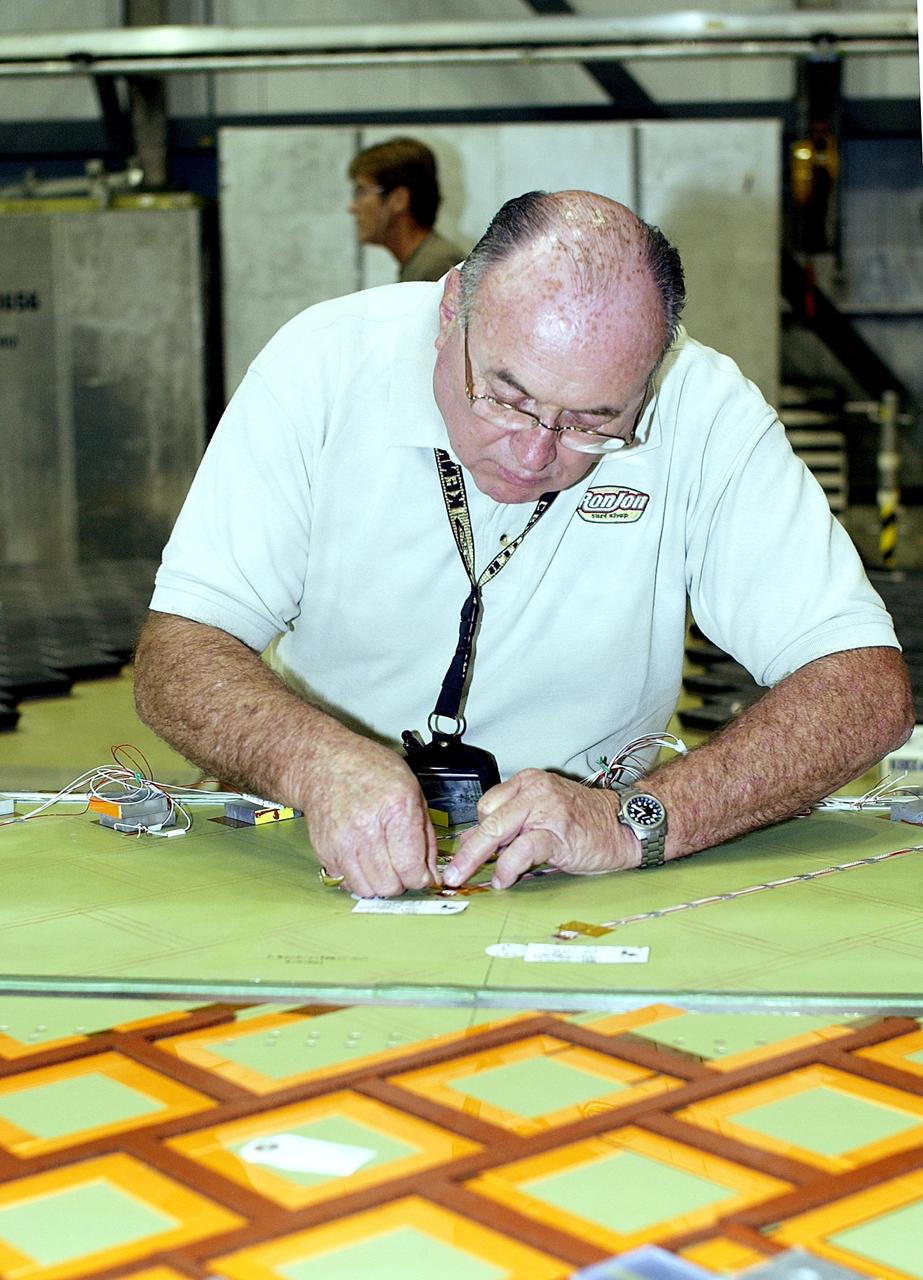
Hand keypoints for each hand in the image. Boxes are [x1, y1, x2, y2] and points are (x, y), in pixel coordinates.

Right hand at [301, 736, 438, 897]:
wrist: (324, 763)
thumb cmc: (369, 769)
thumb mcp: (412, 790)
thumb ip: (426, 835)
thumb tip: (431, 871)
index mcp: (396, 809)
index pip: (411, 868)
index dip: (422, 878)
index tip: (422, 874)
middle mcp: (366, 828)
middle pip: (390, 885)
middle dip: (401, 882)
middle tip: (401, 866)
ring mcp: (342, 842)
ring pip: (368, 890)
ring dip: (379, 883)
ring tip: (382, 863)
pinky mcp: (325, 851)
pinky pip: (346, 882)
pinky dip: (358, 877)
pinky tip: (363, 858)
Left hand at [442, 769, 637, 888]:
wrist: (625, 824)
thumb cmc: (585, 821)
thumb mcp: (542, 813)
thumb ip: (511, 825)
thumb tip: (473, 842)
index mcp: (528, 782)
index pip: (487, 804)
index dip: (474, 831)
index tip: (463, 852)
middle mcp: (535, 791)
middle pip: (487, 818)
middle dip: (465, 849)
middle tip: (451, 872)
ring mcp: (546, 810)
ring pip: (498, 831)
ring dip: (477, 857)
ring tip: (467, 876)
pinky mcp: (558, 833)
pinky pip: (523, 849)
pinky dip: (507, 867)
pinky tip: (503, 879)